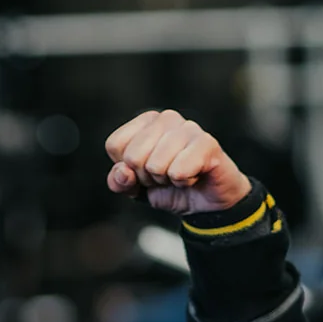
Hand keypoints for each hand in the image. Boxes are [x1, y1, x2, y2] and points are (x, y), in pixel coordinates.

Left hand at [103, 110, 249, 214]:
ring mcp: (188, 127)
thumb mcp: (135, 189)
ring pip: (156, 165)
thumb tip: (123, 171)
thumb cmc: (169, 188)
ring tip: (181, 175)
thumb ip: (119, 181)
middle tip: (166, 176)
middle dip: (147, 177)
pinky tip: (195, 175)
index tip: (145, 172)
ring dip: (167, 180)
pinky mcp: (207, 142)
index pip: (115, 145)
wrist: (205, 203)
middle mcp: (166, 118)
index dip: (127, 169)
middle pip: (133, 156)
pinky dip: (184, 182)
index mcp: (145, 122)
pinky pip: (178, 171)